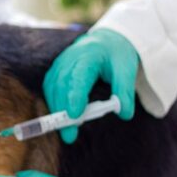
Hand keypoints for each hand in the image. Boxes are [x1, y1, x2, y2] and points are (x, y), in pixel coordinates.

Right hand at [43, 28, 138, 143]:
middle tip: (70, 136)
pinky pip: (50, 89)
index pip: (78, 78)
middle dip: (64, 112)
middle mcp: (69, 59)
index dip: (75, 97)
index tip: (75, 116)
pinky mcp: (54, 72)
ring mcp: (59, 65)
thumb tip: (124, 114)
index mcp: (88, 56)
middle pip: (62, 87)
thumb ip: (125, 92)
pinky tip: (62, 118)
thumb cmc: (116, 55)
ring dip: (57, 111)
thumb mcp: (127, 70)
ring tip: (68, 131)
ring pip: (53, 90)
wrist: (106, 41)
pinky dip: (54, 104)